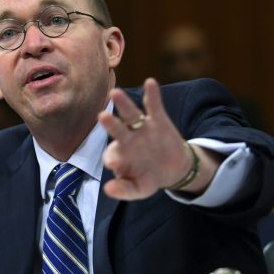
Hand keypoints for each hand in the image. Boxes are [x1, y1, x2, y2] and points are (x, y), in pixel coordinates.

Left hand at [98, 77, 218, 199]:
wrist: (172, 168)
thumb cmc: (147, 178)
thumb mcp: (138, 189)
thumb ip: (123, 190)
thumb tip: (108, 190)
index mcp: (118, 155)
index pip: (112, 155)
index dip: (112, 158)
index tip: (112, 162)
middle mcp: (126, 138)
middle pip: (116, 129)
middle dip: (110, 124)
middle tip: (101, 116)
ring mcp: (141, 128)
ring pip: (130, 114)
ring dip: (123, 103)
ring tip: (115, 92)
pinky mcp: (157, 120)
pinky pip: (153, 106)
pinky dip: (152, 94)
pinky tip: (150, 82)